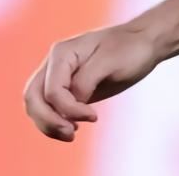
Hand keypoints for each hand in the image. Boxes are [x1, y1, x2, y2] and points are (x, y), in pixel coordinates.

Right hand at [24, 24, 162, 140]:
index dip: (68, 109)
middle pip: (33, 99)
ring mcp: (57, 76)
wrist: (144, 43)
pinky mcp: (65, 88)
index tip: (94, 117)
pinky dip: (55, 121)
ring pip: (37, 106)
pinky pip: (49, 108)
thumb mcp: (110, 62)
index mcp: (62, 53)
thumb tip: (71, 102)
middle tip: (72, 134)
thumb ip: (85, 81)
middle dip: (48, 121)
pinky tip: (72, 128)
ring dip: (48, 125)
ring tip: (72, 135)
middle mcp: (54, 64)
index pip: (52, 90)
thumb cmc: (130, 49)